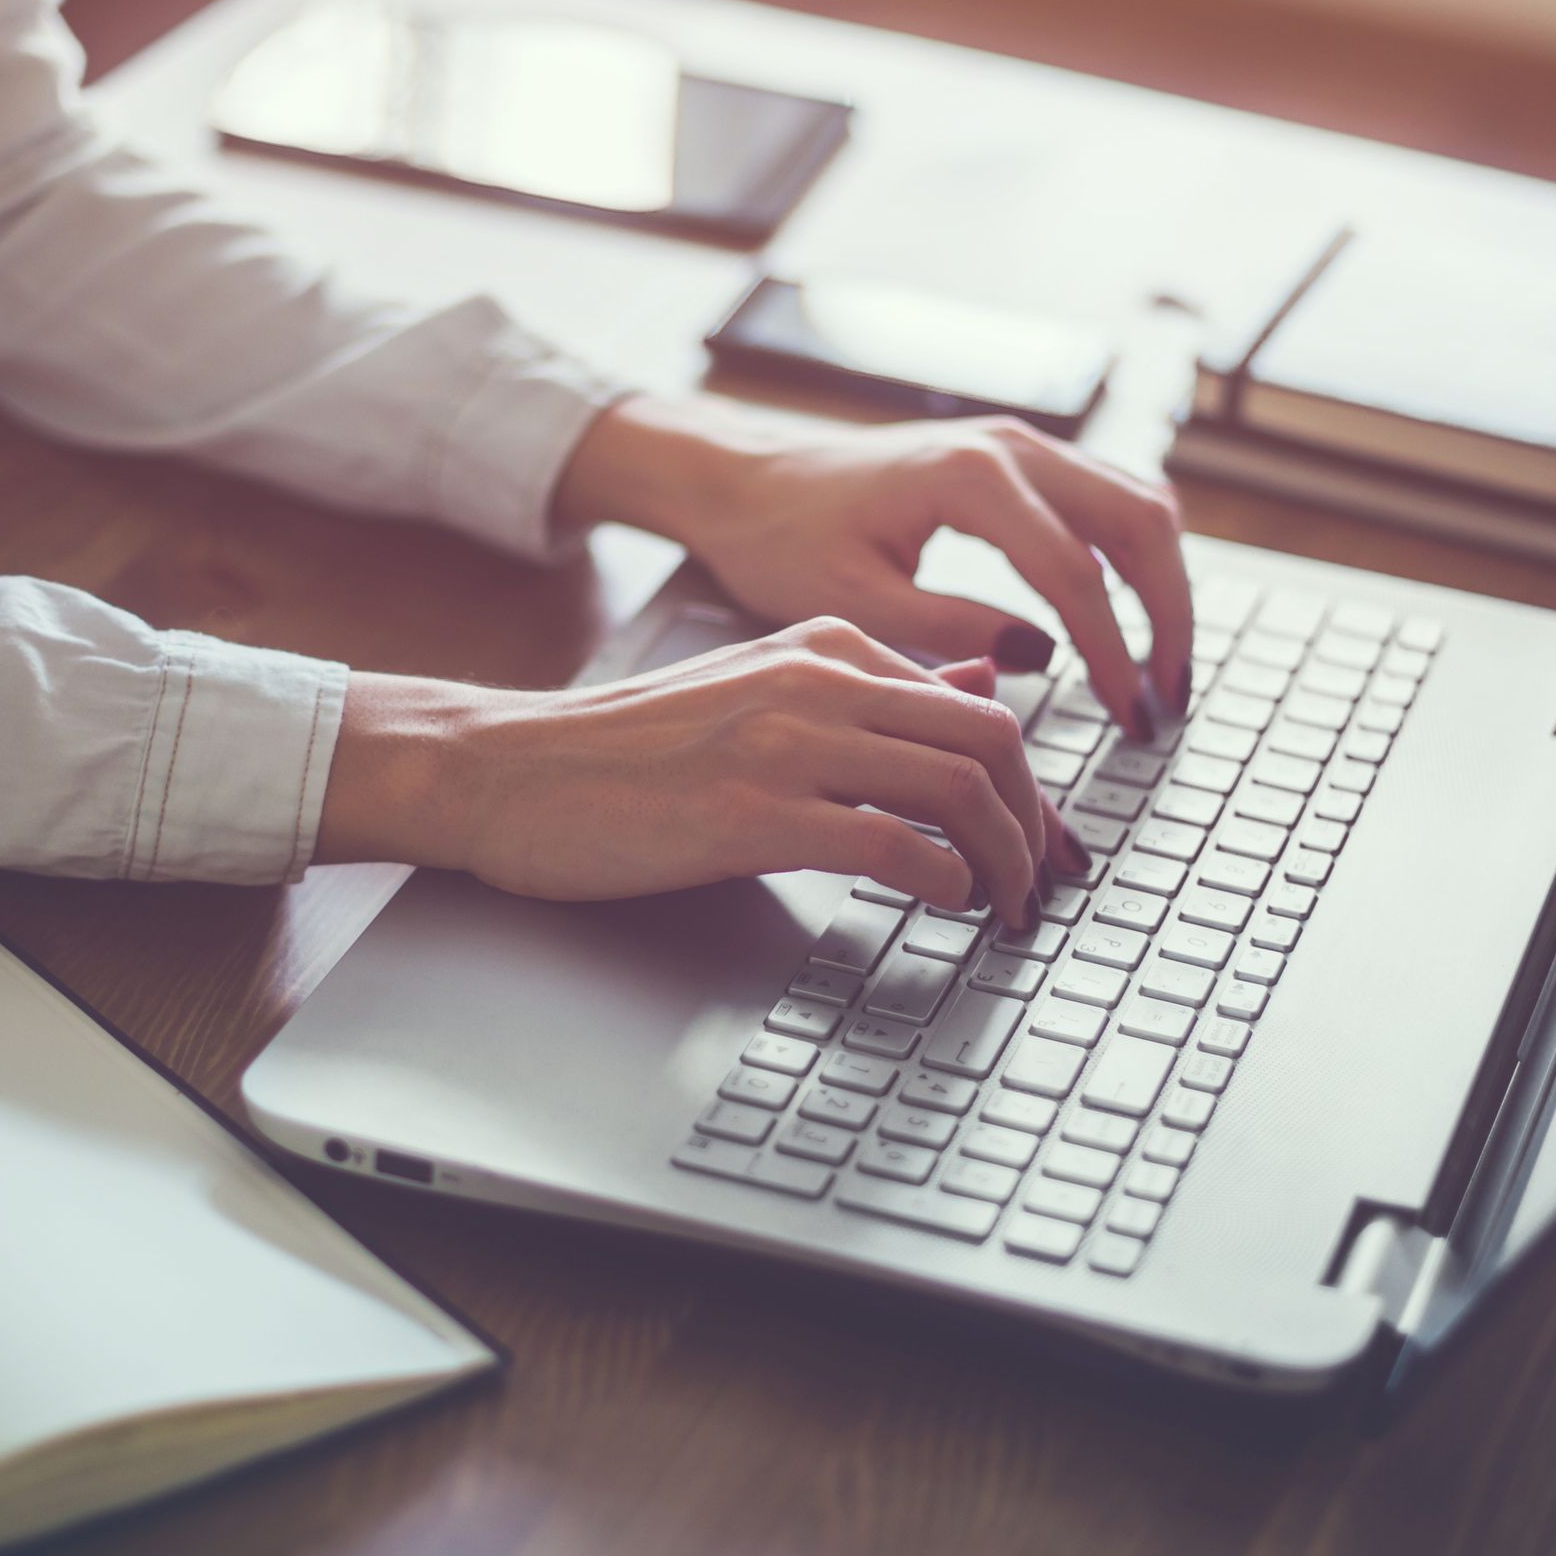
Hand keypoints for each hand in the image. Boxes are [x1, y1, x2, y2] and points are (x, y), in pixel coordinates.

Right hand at [318, 620, 1092, 927]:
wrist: (511, 771)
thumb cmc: (630, 749)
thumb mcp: (762, 690)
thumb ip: (871, 689)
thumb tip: (983, 682)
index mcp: (827, 645)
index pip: (979, 703)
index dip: (1034, 785)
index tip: (1043, 844)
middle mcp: (820, 681)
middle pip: (993, 741)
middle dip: (1038, 826)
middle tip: (1041, 887)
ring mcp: (788, 745)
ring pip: (960, 788)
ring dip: (1003, 862)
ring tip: (1003, 910)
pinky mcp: (753, 814)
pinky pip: (893, 845)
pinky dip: (943, 882)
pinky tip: (943, 906)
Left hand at [553, 395, 1192, 736]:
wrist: (745, 479)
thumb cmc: (780, 537)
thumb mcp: (853, 601)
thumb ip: (950, 628)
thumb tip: (1042, 659)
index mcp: (969, 477)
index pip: (1075, 573)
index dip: (1113, 653)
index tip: (1130, 718)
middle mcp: (1009, 446)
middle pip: (1140, 523)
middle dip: (1169, 615)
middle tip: (1167, 699)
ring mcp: (1019, 444)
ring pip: (1137, 503)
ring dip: (1163, 585)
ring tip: (1160, 671)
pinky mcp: (1016, 460)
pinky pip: (1108, 499)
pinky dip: (1133, 559)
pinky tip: (1126, 622)